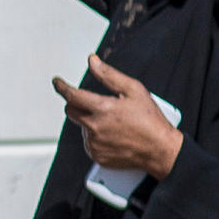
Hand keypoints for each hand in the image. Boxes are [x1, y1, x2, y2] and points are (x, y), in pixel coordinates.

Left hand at [57, 54, 181, 178]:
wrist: (160, 150)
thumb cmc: (150, 120)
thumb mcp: (134, 90)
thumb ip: (109, 75)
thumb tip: (93, 61)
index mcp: (103, 109)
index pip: (72, 96)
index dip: (62, 87)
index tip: (57, 82)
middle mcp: (95, 128)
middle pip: (71, 112)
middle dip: (76, 104)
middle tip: (92, 102)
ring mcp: (94, 144)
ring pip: (81, 127)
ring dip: (90, 121)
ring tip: (114, 122)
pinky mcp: (97, 156)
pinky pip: (89, 142)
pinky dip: (96, 136)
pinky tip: (113, 134)